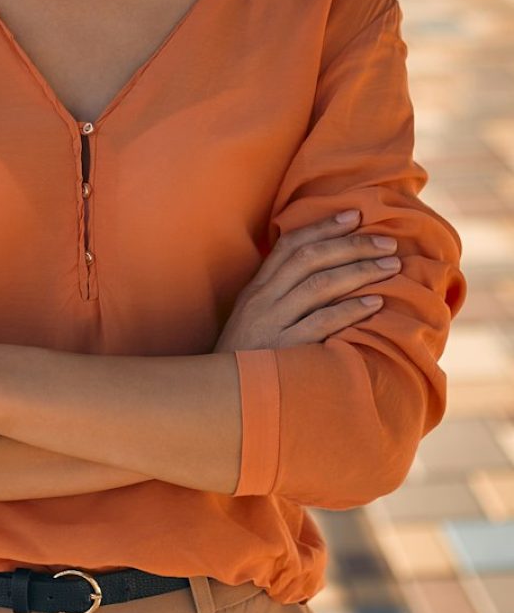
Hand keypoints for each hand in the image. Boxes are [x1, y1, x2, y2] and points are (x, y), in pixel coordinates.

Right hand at [213, 211, 399, 353]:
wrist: (221, 397)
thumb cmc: (246, 357)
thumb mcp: (254, 318)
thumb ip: (280, 295)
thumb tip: (321, 272)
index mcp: (257, 288)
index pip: (290, 245)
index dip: (323, 226)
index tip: (355, 215)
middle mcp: (262, 300)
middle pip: (310, 259)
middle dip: (351, 245)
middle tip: (387, 243)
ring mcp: (272, 324)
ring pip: (319, 286)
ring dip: (359, 271)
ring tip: (391, 266)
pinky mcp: (284, 350)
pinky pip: (322, 323)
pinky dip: (350, 310)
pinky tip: (376, 303)